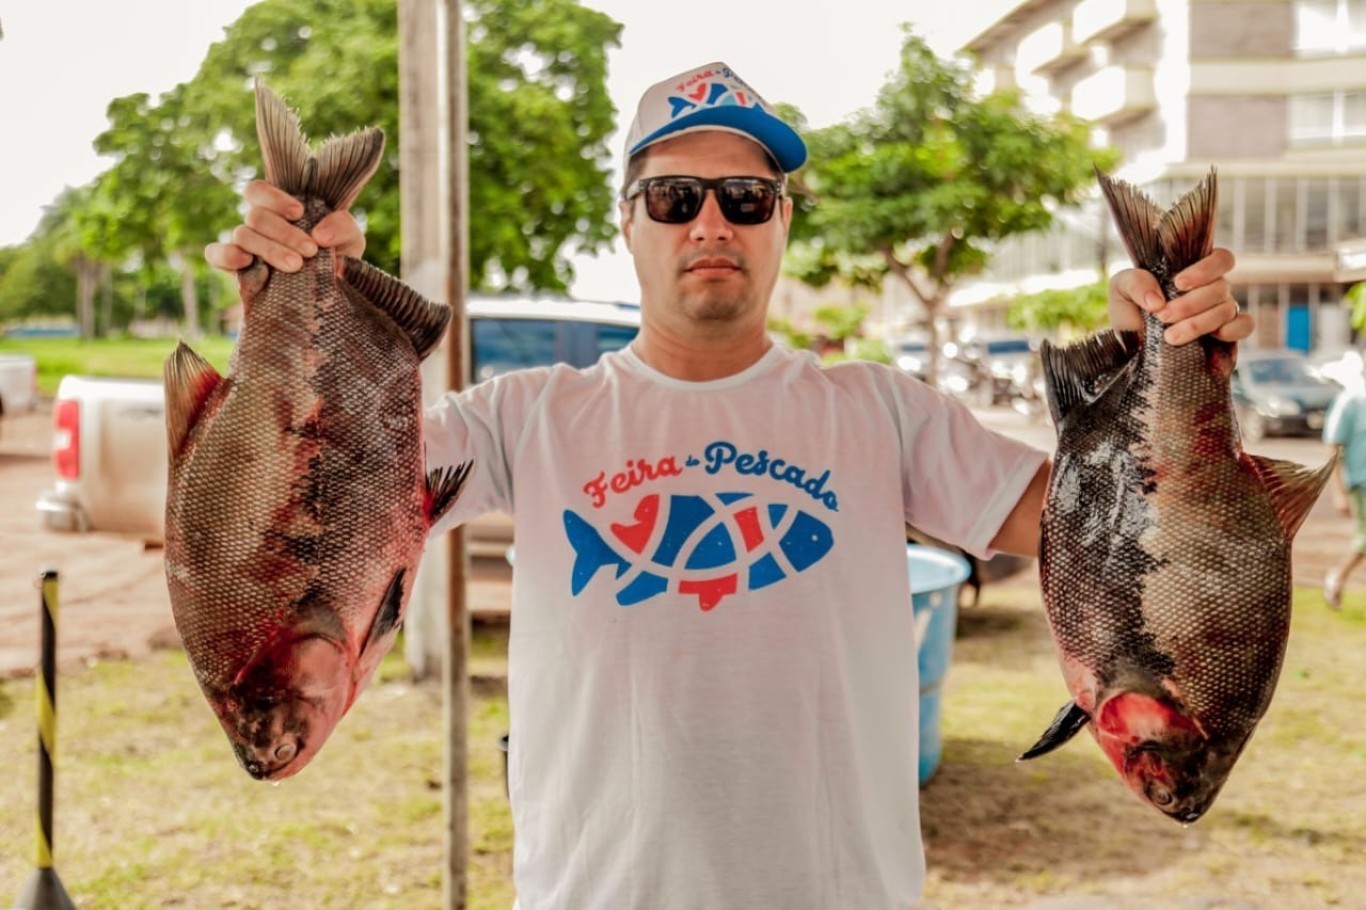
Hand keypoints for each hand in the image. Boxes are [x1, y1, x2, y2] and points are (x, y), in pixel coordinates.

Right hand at [203, 180, 365, 273]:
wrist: (335, 291)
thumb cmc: (340, 256)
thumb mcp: (351, 238)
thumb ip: (342, 226)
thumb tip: (320, 235)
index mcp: (279, 209)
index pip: (258, 190)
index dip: (274, 198)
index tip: (299, 213)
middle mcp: (260, 225)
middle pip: (256, 216)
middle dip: (284, 233)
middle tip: (310, 251)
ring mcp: (247, 246)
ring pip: (242, 235)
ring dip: (268, 249)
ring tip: (296, 265)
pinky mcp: (239, 269)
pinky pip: (216, 255)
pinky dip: (227, 255)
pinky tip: (246, 262)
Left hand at [1107, 248, 1252, 345]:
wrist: (1131, 349)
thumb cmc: (1128, 313)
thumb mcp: (1120, 290)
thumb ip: (1134, 281)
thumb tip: (1157, 300)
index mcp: (1192, 271)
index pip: (1220, 258)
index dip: (1206, 268)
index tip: (1178, 284)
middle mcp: (1211, 289)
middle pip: (1221, 286)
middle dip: (1191, 303)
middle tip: (1163, 317)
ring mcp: (1220, 311)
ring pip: (1227, 308)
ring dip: (1199, 323)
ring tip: (1169, 337)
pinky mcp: (1226, 335)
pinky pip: (1245, 325)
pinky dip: (1234, 329)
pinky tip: (1214, 336)